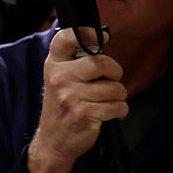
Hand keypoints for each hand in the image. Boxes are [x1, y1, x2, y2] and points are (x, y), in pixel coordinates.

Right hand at [27, 28, 127, 172]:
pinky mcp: (84, 114)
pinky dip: (119, 112)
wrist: (53, 139)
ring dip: (118, 97)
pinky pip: (118, 106)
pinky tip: (107, 114)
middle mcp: (59, 78)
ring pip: (116, 88)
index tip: (102, 38)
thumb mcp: (59, 78)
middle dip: (115, 73)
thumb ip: (75, 60)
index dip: (87, 33)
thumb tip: (103, 36)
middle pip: (101, 63)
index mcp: (53, 65)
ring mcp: (70, 96)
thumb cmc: (62, 105)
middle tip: (110, 81)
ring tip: (106, 102)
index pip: (66, 38)